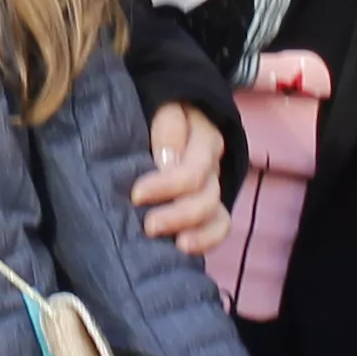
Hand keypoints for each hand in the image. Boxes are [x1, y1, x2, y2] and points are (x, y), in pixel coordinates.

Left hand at [135, 103, 229, 256]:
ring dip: (196, 234)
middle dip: (178, 216)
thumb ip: (168, 127)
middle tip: (148, 226)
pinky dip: (206, 241)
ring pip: (216, 216)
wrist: (170, 111)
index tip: (136, 195)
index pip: (193, 171)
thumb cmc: (160, 110)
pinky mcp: (208, 206)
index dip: (166, 186)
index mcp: (205, 140)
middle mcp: (213, 166)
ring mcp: (213, 188)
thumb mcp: (164, 105)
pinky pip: (219, 228)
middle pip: (206, 199)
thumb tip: (167, 160)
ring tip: (175, 246)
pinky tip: (184, 249)